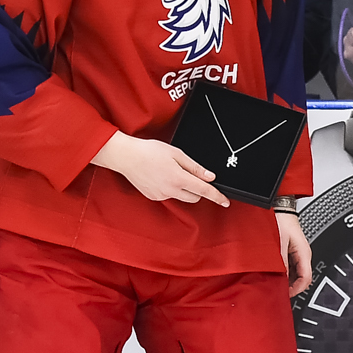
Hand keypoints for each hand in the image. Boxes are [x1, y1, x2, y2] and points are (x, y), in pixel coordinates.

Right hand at [89, 131, 229, 205]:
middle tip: (190, 175)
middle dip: (198, 189)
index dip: (217, 196)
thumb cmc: (149, 151)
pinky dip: (171, 189)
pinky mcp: (153, 197)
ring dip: (184, 189)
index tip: (225, 202)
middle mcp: (170, 190)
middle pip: (195, 197)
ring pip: (182, 197)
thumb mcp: (177, 154)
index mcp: (179, 178)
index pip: (204, 190)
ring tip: (171, 172)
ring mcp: (161, 195)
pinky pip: (169, 196)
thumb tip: (210, 177)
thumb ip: (195, 167)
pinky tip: (161, 176)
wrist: (126, 156)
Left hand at [279, 213, 311, 294]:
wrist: (279, 207)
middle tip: (279, 291)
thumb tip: (280, 277)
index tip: (286, 294)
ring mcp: (298, 252)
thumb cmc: (281, 220)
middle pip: (302, 277)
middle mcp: (303, 254)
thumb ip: (280, 261)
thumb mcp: (279, 242)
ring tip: (276, 283)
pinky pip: (291, 266)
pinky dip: (285, 272)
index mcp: (304, 253)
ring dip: (287, 279)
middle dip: (292, 286)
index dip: (297, 289)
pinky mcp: (292, 250)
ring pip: (296, 272)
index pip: (306, 278)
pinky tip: (275, 273)